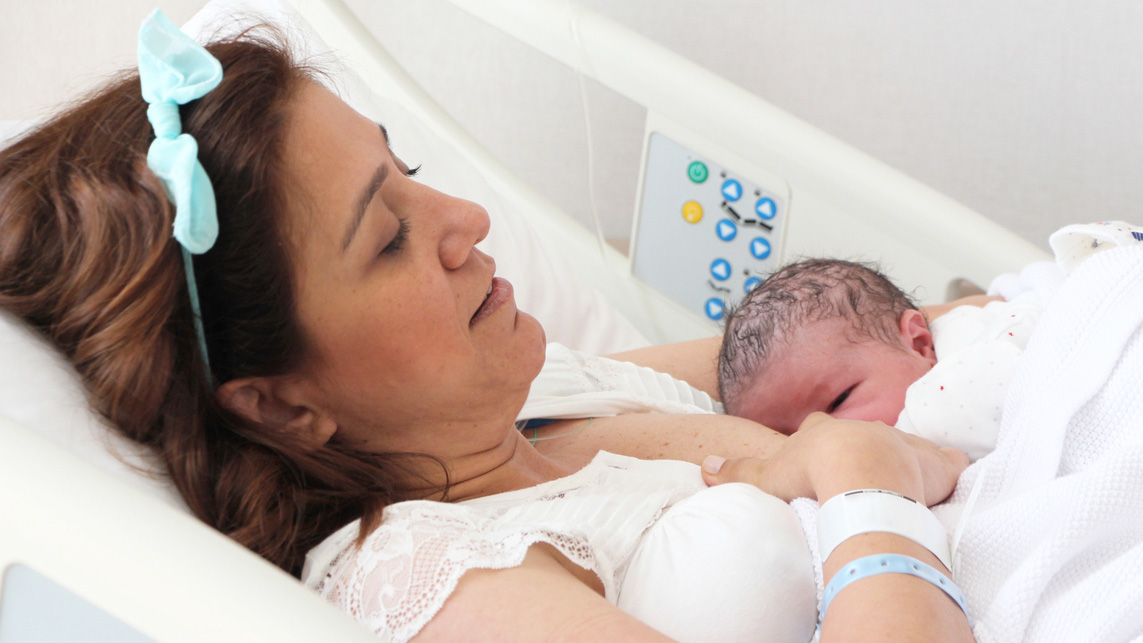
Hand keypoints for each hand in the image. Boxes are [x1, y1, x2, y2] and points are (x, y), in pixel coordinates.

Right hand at [702, 413, 968, 505]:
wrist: (862, 474)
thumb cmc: (813, 473)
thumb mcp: (767, 475)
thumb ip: (738, 470)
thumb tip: (704, 465)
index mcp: (825, 432)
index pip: (819, 429)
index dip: (819, 443)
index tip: (819, 457)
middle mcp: (865, 429)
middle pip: (863, 434)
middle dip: (863, 448)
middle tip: (860, 474)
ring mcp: (901, 442)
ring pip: (905, 446)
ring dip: (904, 460)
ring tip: (901, 484)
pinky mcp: (935, 463)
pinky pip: (946, 464)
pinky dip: (946, 471)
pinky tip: (944, 482)